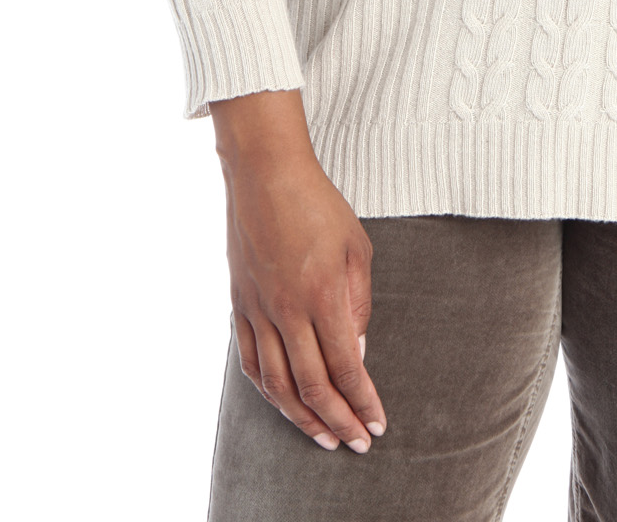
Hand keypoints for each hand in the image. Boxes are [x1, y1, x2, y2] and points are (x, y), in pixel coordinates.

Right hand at [214, 95, 387, 453]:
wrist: (265, 174)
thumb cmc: (318, 204)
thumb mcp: (357, 247)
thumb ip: (359, 303)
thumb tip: (357, 353)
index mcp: (323, 293)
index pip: (346, 366)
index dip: (363, 401)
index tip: (377, 423)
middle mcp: (287, 309)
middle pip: (313, 385)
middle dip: (338, 421)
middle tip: (357, 443)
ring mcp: (258, 310)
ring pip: (277, 384)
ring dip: (302, 418)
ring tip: (324, 437)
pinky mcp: (239, 305)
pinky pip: (251, 362)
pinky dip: (268, 391)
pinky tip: (285, 403)